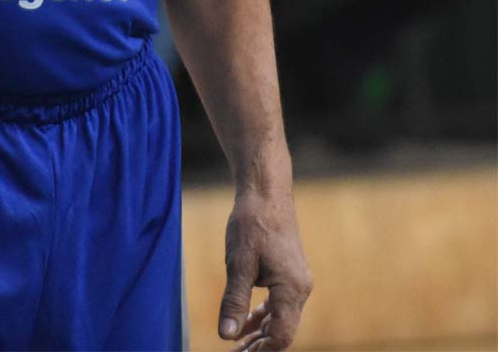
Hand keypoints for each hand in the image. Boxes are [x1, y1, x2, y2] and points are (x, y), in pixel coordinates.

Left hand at [219, 187, 311, 350]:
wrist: (266, 191)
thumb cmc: (252, 223)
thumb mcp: (238, 263)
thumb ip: (234, 301)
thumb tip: (226, 335)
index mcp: (291, 288)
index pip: (282, 335)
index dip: (262, 351)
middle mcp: (300, 287)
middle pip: (283, 330)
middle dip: (260, 346)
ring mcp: (297, 280)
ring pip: (281, 317)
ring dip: (261, 333)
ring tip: (239, 347)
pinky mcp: (290, 272)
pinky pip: (279, 302)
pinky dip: (264, 315)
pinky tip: (247, 324)